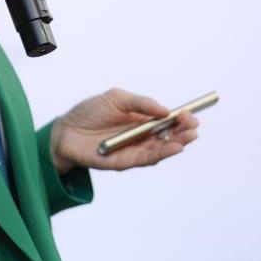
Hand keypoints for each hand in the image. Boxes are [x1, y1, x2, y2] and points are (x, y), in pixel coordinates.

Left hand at [49, 87, 200, 174]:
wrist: (65, 129)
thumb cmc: (90, 111)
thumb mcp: (117, 98)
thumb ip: (141, 103)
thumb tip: (166, 110)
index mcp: (142, 120)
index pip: (167, 121)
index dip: (181, 119)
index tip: (191, 114)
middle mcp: (141, 137)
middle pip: (168, 137)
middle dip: (183, 132)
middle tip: (194, 127)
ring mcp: (134, 150)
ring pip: (160, 150)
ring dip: (177, 144)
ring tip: (189, 137)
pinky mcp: (124, 162)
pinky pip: (145, 159)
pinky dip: (161, 154)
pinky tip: (174, 148)